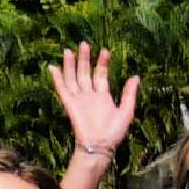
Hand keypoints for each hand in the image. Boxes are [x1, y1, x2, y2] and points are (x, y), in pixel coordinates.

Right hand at [45, 44, 135, 159]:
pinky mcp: (70, 104)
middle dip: (84, 59)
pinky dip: (57, 79)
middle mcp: (89, 96)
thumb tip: (135, 76)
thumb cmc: (114, 132)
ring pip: (73, 78)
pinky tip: (53, 67)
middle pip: (85, 73)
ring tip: (69, 50)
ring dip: (70, 65)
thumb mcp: (127, 110)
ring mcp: (79, 99)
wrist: (100, 145)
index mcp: (103, 96)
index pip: (101, 75)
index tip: (105, 50)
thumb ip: (130, 93)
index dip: (102, 63)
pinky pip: (62, 89)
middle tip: (84, 44)